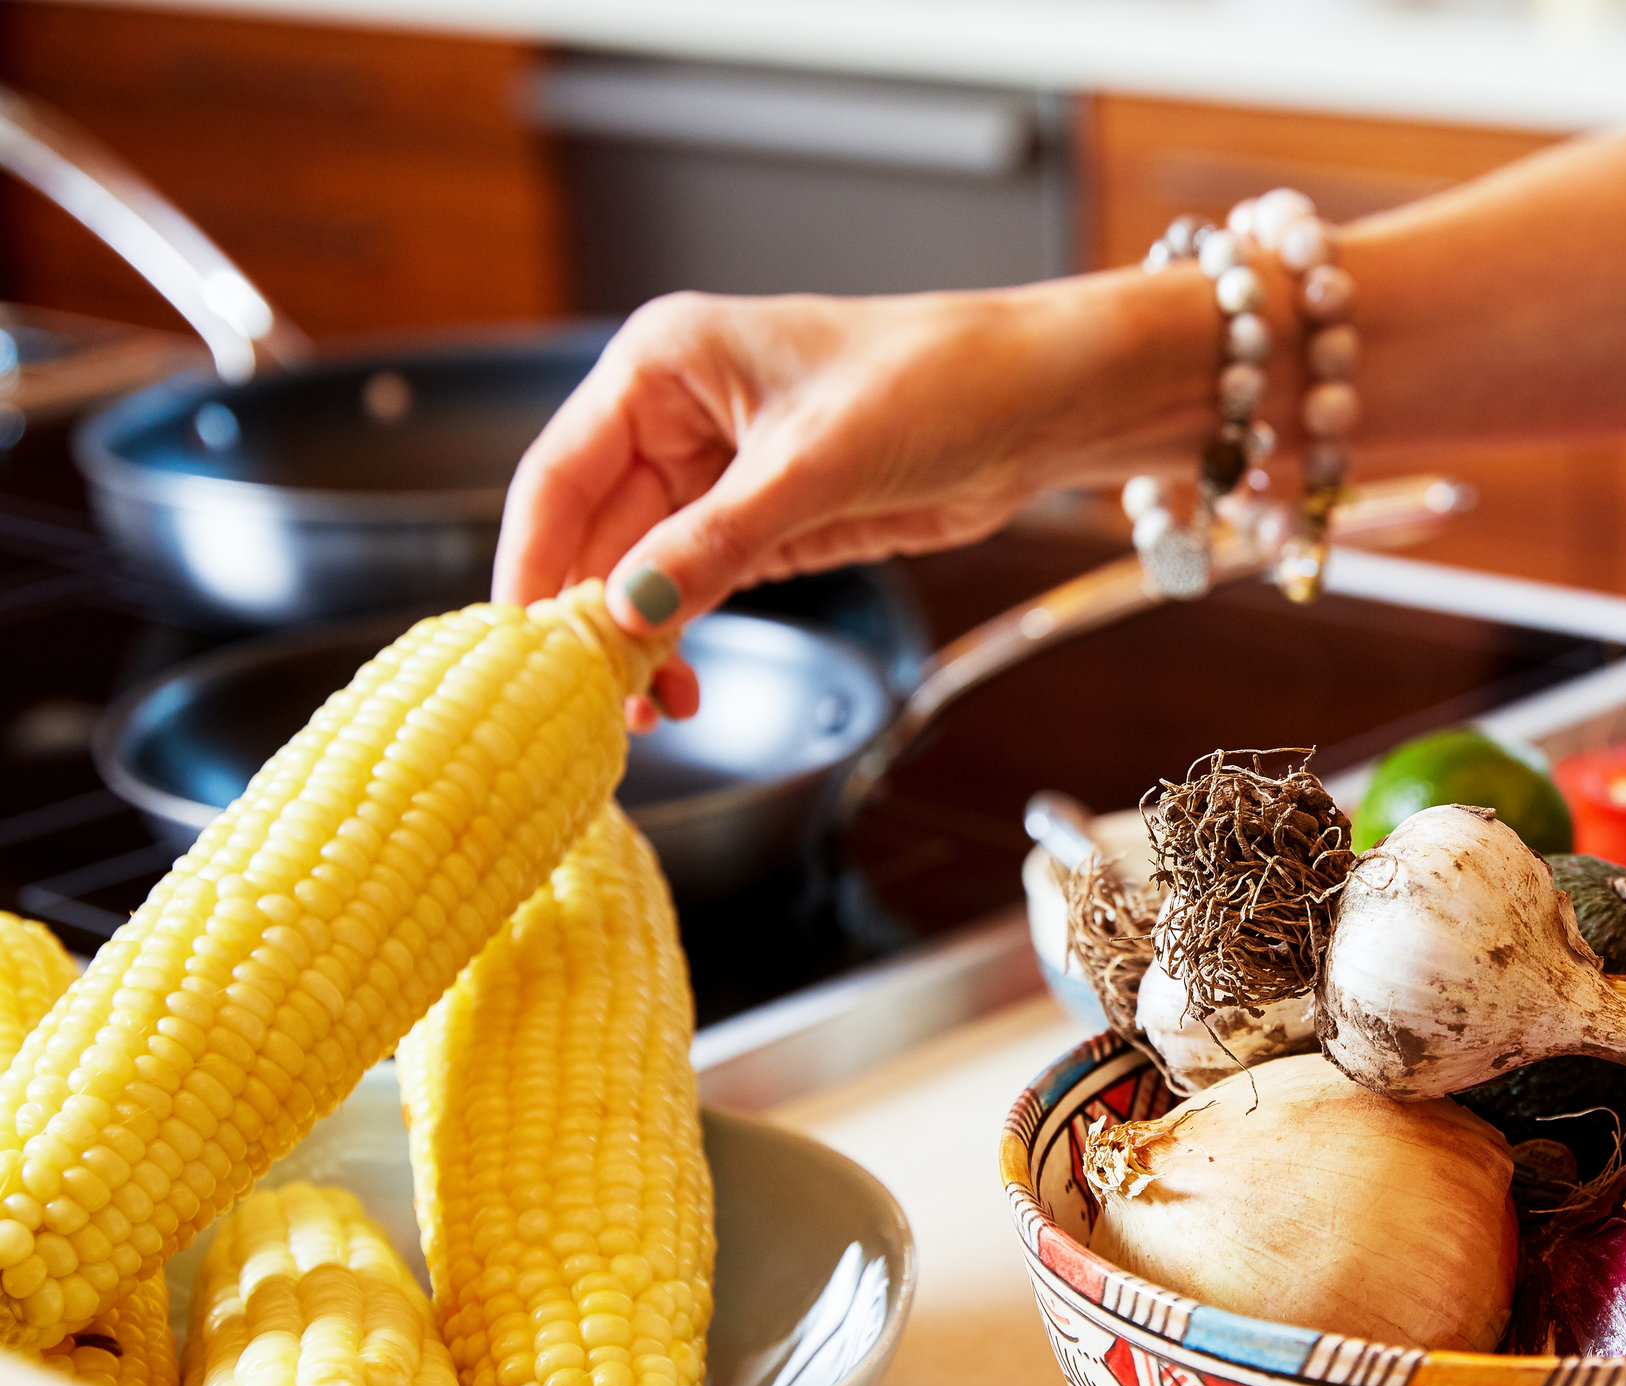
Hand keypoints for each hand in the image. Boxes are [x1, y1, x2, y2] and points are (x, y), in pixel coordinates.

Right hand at [494, 280, 1194, 720]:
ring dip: (635, 641)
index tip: (518, 644)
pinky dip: (683, 638)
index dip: (533, 559)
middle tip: (584, 704)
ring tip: (641, 712)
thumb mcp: (819, 465)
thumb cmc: (938, 384)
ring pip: (641, 570)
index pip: (560, 472)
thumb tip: (630, 610)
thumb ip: (719, 542)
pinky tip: (679, 688)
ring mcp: (718, 473)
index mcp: (663, 364)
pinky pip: (695, 586)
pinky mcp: (765, 523)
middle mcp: (676, 416)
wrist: (1038, 406)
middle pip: (594, 532)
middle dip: (587, 618)